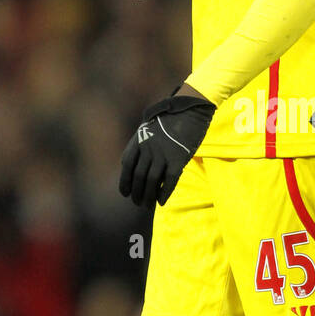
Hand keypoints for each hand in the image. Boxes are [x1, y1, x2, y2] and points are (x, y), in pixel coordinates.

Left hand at [119, 85, 215, 208]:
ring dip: (148, 196)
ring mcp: (163, 154)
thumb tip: (129, 163)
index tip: (125, 193)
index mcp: (139, 140)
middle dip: (137, 193)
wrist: (190, 110)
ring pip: (152, 181)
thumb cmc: (170, 119)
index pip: (127, 165)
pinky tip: (162, 201)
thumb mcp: (148, 128)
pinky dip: (165, 193)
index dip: (124, 181)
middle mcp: (149, 148)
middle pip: (139, 176)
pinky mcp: (178, 159)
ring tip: (147, 205)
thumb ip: (139, 144)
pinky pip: (170, 181)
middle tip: (138, 203)